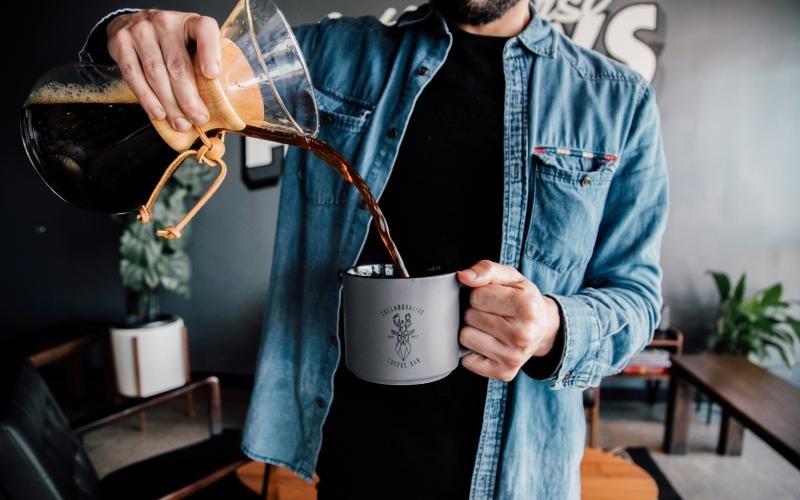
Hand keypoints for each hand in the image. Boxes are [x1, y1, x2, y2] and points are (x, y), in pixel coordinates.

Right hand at [106, 10, 221, 130]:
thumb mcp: (192, 41)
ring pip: (156, 75)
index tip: (212, 75)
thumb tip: (224, 100)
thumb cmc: (171, 39)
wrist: (132, 23)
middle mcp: (165, 22)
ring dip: (170, 104)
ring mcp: (140, 31)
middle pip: (178, 65)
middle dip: (189, 98)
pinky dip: (147, 99)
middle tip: (199, 118)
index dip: (210, 53)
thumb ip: (206, 61)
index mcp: (190, 21)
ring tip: (181, 123)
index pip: (204, 30)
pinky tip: (158, 113)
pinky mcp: (121, 43)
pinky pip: (134, 76)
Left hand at [457, 260, 560, 381]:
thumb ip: (487, 269)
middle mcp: (522, 335)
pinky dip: (473, 350)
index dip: (480, 294)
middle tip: (495, 314)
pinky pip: (467, 360)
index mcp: (526, 307)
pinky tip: (490, 343)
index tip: (495, 298)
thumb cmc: (524, 300)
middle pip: (470, 317)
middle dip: (476, 312)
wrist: (544, 328)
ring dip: (473, 330)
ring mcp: (513, 357)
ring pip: (465, 337)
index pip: (476, 296)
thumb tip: (463, 277)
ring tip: (492, 328)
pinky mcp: (503, 373)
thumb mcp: (511, 277)